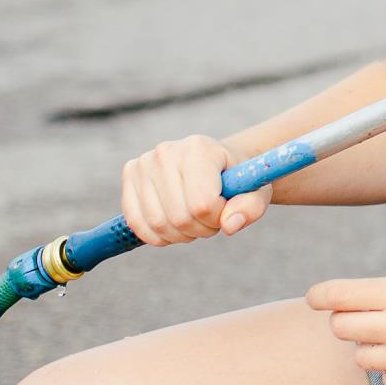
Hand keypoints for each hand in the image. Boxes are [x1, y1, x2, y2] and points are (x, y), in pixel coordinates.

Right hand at [121, 134, 271, 245]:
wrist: (217, 162)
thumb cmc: (238, 179)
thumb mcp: (256, 191)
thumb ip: (250, 207)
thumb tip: (230, 225)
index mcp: (200, 148)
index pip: (202, 203)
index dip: (217, 217)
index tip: (226, 209)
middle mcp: (167, 151)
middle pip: (179, 217)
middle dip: (201, 228)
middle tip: (212, 218)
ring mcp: (144, 162)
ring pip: (158, 224)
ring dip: (181, 235)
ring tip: (196, 220)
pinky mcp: (130, 175)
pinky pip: (137, 223)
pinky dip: (158, 236)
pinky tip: (175, 227)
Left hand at [307, 276, 385, 384]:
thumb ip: (383, 296)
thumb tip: (335, 306)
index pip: (337, 294)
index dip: (320, 295)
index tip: (316, 298)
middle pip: (340, 327)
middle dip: (348, 322)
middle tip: (368, 318)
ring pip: (360, 356)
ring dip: (373, 348)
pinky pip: (385, 378)